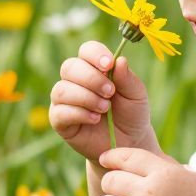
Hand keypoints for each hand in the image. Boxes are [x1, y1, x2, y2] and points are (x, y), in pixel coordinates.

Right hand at [50, 41, 158, 161]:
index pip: (86, 50)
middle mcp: (75, 81)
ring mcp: (65, 100)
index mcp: (94, 68)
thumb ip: (128, 78)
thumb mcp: (136, 96)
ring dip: (85, 97)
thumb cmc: (131, 115)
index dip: (95, 54)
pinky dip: (79, 113)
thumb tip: (119, 60)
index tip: (109, 65)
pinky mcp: (60, 121)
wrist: (127, 144)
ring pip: (61, 89)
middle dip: (91, 78)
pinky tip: (94, 119)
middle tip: (110, 92)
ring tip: (104, 108)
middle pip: (70, 67)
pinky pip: (59, 111)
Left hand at [96, 147, 195, 195]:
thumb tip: (140, 159)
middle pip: (110, 180)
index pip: (126, 157)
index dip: (111, 157)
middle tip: (119, 192)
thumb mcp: (191, 179)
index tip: (106, 160)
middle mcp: (148, 193)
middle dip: (112, 184)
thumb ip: (165, 165)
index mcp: (163, 174)